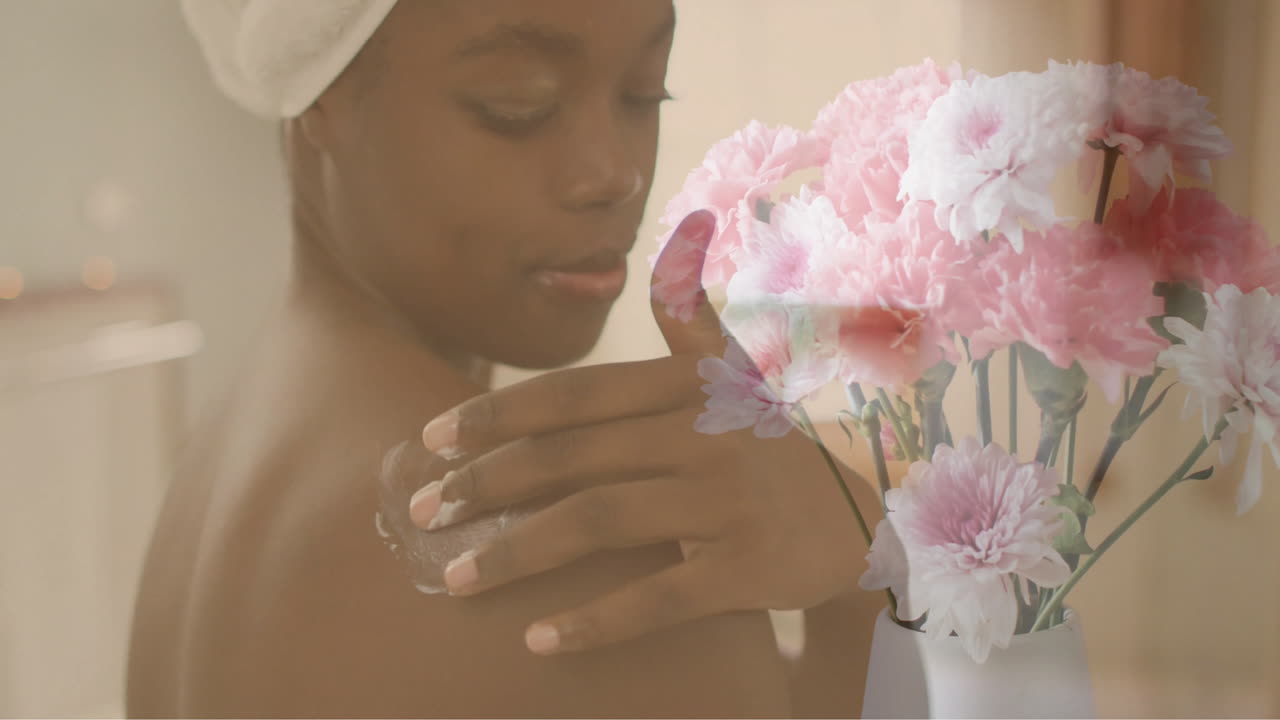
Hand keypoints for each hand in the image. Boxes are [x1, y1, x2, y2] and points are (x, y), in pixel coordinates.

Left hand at [408, 210, 880, 654]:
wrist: (866, 510)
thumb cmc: (774, 443)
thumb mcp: (738, 374)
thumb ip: (692, 317)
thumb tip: (678, 234)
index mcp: (686, 389)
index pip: (576, 396)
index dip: (501, 414)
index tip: (435, 437)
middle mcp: (701, 436)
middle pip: (572, 459)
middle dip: (488, 485)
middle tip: (425, 511)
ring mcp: (723, 503)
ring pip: (599, 522)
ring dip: (518, 552)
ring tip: (456, 578)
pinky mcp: (743, 569)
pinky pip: (656, 598)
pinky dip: (594, 621)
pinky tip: (537, 639)